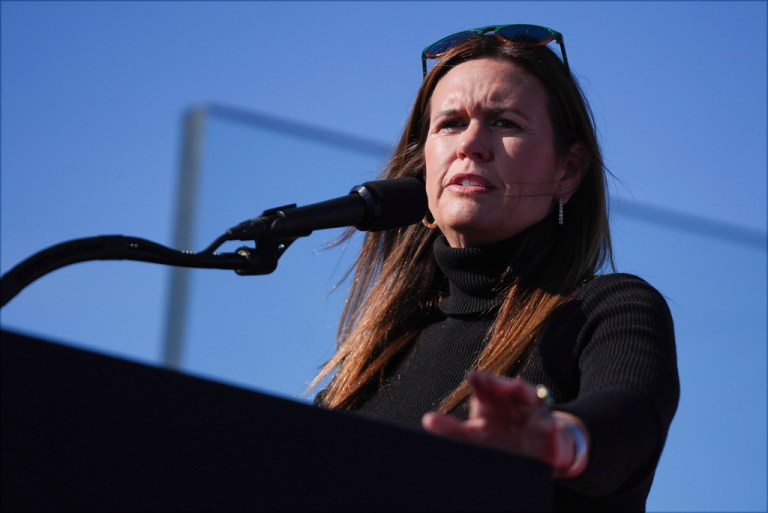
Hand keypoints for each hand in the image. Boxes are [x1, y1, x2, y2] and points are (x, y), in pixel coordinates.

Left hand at [421, 372, 587, 477]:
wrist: (530, 453)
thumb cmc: (495, 437)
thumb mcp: (472, 435)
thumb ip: (450, 429)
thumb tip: (427, 421)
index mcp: (491, 400)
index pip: (485, 384)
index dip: (482, 381)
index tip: (477, 379)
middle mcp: (514, 402)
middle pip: (515, 387)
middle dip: (515, 386)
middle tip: (515, 386)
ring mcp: (535, 416)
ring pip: (537, 405)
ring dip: (536, 402)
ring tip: (533, 401)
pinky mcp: (552, 435)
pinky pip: (556, 436)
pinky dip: (556, 439)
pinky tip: (551, 441)